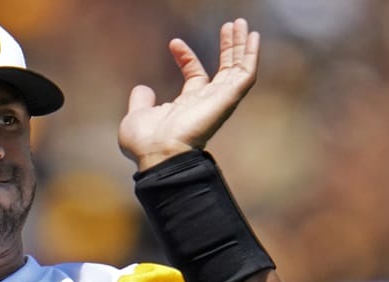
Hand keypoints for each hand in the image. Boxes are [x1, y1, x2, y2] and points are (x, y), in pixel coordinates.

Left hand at [118, 19, 259, 170]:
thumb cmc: (145, 142)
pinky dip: (250, 55)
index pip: (194, 77)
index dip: (187, 58)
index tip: (174, 43)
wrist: (156, 152)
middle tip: (230, 25)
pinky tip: (252, 36)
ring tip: (240, 23)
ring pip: (237, 69)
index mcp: (186, 107)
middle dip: (227, 47)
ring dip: (240, 46)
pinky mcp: (228, 99)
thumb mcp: (137, 116)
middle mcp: (206, 103)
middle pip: (223, 70)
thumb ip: (141, 101)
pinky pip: (246, 74)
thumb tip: (142, 89)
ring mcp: (218, 101)